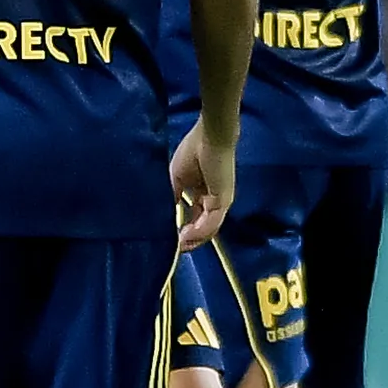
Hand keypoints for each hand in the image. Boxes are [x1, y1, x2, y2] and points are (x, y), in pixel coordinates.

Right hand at [171, 124, 234, 250]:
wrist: (210, 138)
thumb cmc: (193, 151)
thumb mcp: (176, 177)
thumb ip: (174, 196)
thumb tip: (165, 212)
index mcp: (203, 194)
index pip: (195, 217)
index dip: (184, 230)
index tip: (170, 239)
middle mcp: (213, 201)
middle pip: (203, 227)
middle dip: (189, 240)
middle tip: (175, 249)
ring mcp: (220, 202)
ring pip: (208, 229)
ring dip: (194, 240)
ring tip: (179, 246)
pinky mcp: (223, 201)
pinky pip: (211, 222)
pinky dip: (198, 232)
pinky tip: (184, 236)